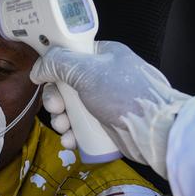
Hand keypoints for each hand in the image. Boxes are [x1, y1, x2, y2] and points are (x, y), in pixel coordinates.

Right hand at [30, 41, 190, 178]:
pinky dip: (73, 133)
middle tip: (56, 109)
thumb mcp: (87, 71)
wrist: (156, 131)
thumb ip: (58, 63)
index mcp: (103, 55)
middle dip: (56, 99)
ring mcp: (104, 101)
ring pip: (71, 107)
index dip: (53, 67)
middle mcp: (103, 76)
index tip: (42, 78)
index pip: (70, 54)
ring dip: (61, 119)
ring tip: (64, 128)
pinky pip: (81, 126)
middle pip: (65, 84)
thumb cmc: (125, 94)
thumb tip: (38, 69)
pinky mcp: (106, 124)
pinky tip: (71, 140)